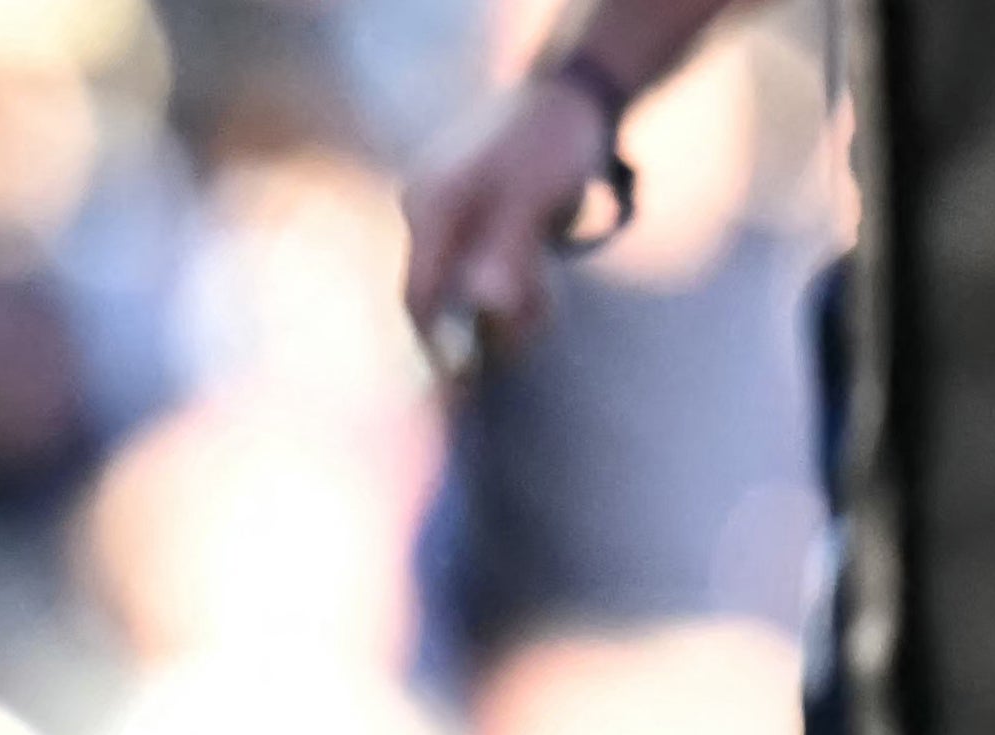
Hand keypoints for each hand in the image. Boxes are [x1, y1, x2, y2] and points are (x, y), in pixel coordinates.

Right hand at [398, 75, 618, 368]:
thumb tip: (488, 309)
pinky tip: (540, 284)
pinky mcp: (466, 211)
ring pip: (461, 279)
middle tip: (523, 342)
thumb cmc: (556, 141)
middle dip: (480, 325)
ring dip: (501, 305)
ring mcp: (442, 209)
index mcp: (431, 205)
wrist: (574, 91)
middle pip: (439, 292)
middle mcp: (424, 208)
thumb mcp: (537, 198)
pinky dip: (506, 281)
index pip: (420, 295)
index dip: (437, 345)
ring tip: (544, 309)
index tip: (462, 384)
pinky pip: (474, 261)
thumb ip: (510, 254)